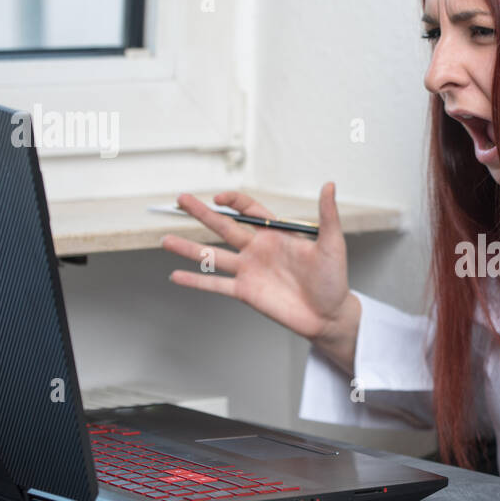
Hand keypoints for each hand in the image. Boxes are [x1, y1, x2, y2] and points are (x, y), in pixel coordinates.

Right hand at [161, 182, 360, 370]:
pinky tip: (176, 275)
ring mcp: (249, 270)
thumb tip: (329, 185)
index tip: (220, 197)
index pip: (249, 211)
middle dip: (201, 213)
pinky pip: (216, 284)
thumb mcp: (332, 244)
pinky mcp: (245, 292)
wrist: (329, 316)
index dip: (234, 201)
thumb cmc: (334, 280)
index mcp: (276, 234)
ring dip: (189, 248)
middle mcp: (258, 250)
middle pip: (224, 227)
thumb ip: (328, 215)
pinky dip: (196, 281)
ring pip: (214, 255)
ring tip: (166, 240)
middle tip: (180, 199)